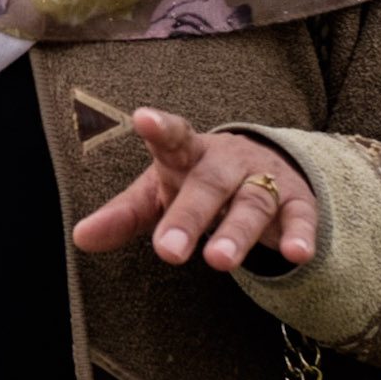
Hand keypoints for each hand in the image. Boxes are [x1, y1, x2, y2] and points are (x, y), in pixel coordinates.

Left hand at [72, 108, 316, 268]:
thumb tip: (80, 238)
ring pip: (252, 203)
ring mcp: (263, 178)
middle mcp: (226, 162)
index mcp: (187, 153)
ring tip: (218, 262)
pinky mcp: (297, 200)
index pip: (173, 137)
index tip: (142, 118)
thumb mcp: (158, 193)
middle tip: (168, 252)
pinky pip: (300, 216)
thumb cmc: (196, 182)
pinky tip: (297, 253)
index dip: (160, 128)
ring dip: (237, 233)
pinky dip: (300, 234)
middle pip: (208, 185)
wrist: (266, 167)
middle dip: (189, 216)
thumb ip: (123, 215)